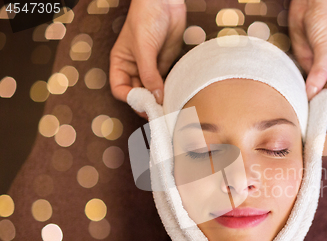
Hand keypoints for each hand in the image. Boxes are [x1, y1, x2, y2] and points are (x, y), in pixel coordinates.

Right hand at [109, 0, 185, 119]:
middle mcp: (134, 68)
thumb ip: (149, 74)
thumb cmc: (146, 19)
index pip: (120, 89)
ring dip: (159, 100)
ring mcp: (150, 67)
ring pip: (152, 91)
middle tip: (160, 113)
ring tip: (169, 109)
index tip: (145, 105)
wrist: (165, 2)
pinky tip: (175, 97)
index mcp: (121, 63)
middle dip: (147, 103)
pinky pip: (165, 83)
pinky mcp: (165, 64)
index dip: (131, 99)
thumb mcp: (144, 48)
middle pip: (137, 93)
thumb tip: (156, 98)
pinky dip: (169, 91)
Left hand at [289, 0, 326, 112]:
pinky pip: (300, 80)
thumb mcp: (325, 48)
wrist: (310, 3)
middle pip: (324, 93)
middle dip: (315, 104)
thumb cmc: (325, 21)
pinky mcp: (303, 63)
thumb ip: (319, 71)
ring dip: (305, 98)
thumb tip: (312, 94)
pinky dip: (296, 88)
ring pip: (311, 89)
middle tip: (304, 118)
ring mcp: (316, 67)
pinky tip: (290, 97)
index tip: (317, 114)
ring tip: (296, 111)